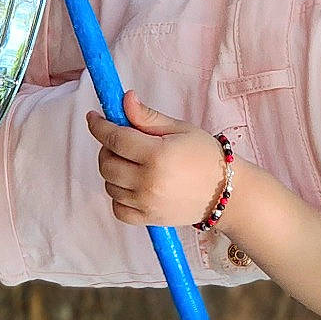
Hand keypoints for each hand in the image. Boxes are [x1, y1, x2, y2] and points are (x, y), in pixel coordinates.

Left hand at [85, 94, 228, 227]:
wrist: (226, 192)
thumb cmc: (205, 155)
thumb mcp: (179, 129)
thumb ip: (148, 116)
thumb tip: (124, 99)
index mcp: (157, 154)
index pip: (115, 137)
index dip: (99, 126)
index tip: (94, 118)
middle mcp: (148, 181)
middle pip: (107, 163)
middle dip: (107, 148)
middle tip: (122, 141)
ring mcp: (147, 203)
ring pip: (110, 185)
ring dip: (113, 171)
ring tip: (132, 163)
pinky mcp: (149, 219)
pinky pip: (118, 208)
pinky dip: (119, 196)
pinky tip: (132, 185)